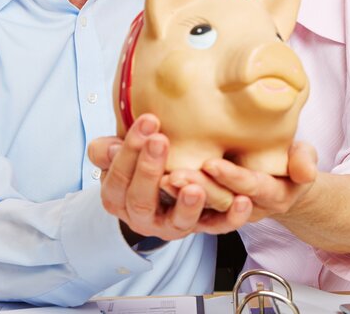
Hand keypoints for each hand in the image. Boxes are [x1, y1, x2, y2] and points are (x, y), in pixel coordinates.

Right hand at [86, 114, 251, 240]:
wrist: (158, 194)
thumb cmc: (137, 165)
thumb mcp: (117, 157)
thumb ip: (107, 151)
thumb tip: (109, 147)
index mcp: (117, 199)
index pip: (118, 177)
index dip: (129, 151)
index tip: (146, 122)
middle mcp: (141, 218)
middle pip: (141, 200)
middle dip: (149, 169)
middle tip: (160, 140)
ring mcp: (172, 226)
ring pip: (178, 222)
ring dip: (187, 204)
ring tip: (195, 187)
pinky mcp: (201, 228)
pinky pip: (216, 227)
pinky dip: (230, 217)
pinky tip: (242, 200)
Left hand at [164, 141, 317, 223]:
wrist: (281, 181)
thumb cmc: (289, 162)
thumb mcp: (303, 156)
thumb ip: (305, 160)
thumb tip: (305, 172)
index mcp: (273, 194)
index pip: (252, 187)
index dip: (232, 177)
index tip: (212, 163)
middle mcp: (250, 207)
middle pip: (222, 200)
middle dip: (199, 188)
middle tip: (176, 174)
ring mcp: (229, 211)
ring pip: (204, 207)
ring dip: (182, 195)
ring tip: (164, 179)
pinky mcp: (213, 211)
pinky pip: (194, 211)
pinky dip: (176, 199)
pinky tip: (159, 184)